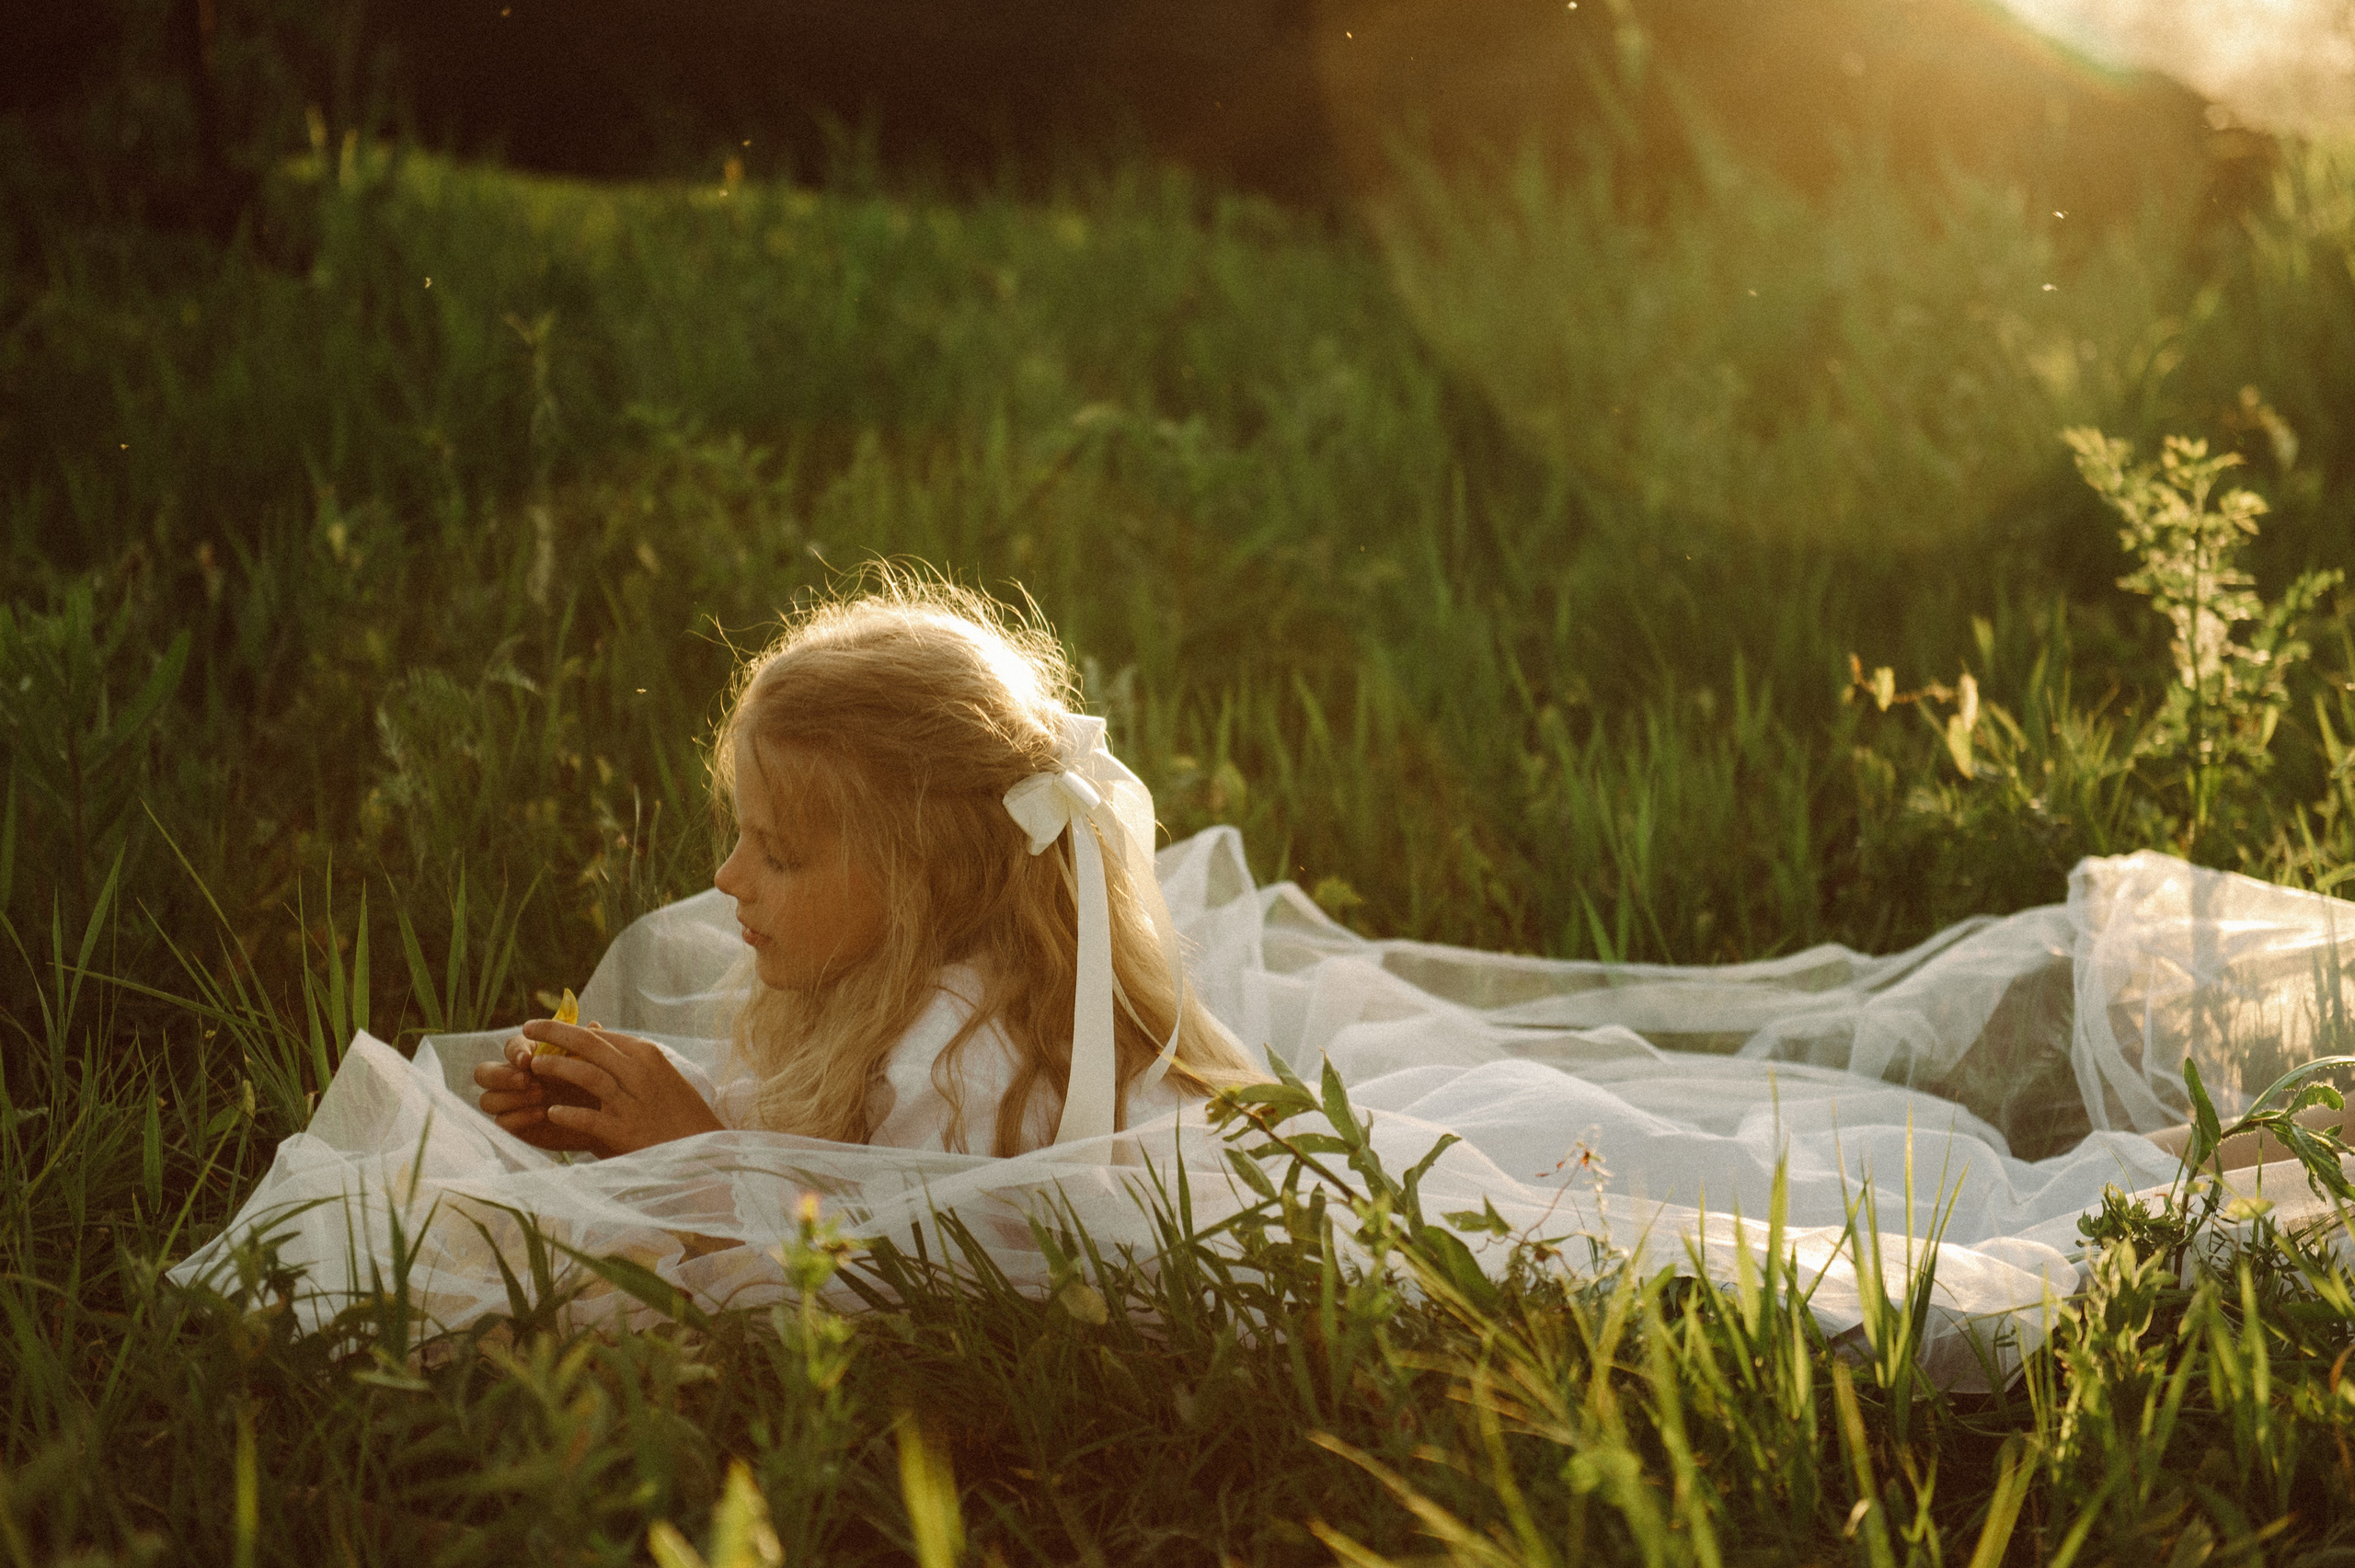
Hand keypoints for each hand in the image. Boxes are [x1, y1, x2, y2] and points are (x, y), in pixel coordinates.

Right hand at [475, 1036, 604, 1152]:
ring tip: (540, 1096)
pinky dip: (518, 1117)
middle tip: (526, 1080)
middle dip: (501, 1076)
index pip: (510, 1048)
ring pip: (487, 1099)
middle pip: (483, 1074)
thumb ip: (589, 1046)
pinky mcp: (514, 1125)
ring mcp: (511, 1103)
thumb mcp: (594, 1063)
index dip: (515, 1052)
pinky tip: (541, 1113)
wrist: (602, 1117)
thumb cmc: (595, 1082)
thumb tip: (593, 1025)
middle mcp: (513, 1077)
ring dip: (510, 1098)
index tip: (528, 1059)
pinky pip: (500, 1122)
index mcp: (529, 1055)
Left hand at [507, 1019, 725, 1156]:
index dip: (567, 1030)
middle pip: (590, 1045)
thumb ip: (626, 1055)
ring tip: (534, 1067)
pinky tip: (552, 1113)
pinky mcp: (626, 1132)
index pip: (601, 1036)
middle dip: (554, 1034)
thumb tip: (591, 1029)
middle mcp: (640, 1073)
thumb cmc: (679, 1113)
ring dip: (557, 1068)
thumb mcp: (659, 1076)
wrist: (705, 1150)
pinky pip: (590, 1118)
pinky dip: (568, 1114)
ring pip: (588, 1075)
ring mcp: (633, 1102)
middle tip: (526, 1029)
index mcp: (648, 1056)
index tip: (541, 1028)